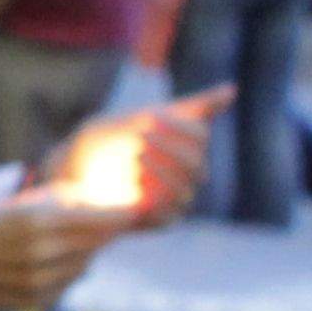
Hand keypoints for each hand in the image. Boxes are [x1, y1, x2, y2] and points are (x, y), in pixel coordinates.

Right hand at [0, 197, 123, 310]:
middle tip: (115, 219)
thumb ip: (50, 203)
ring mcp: (39, 280)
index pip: (97, 218)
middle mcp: (41, 253)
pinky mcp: (35, 300)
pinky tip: (52, 261)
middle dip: (106, 231)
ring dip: (86, 251)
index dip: (122, 213)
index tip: (137, 207)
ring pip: (85, 264)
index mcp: (35, 221)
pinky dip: (68, 271)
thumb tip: (87, 198)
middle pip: (95, 242)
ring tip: (69, 239)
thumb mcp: (9, 204)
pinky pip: (68, 283)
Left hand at [35, 91, 220, 228]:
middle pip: (195, 164)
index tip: (152, 116)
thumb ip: (191, 106)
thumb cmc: (113, 140)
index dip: (179, 126)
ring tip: (136, 157)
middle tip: (141, 135)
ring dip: (162, 171)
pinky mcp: (160, 221)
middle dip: (169, 148)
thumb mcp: (147, 117)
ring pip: (184, 189)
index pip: (199, 137)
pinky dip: (154, 199)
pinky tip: (134, 182)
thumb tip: (233, 89)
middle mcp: (188, 176)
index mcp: (188, 147)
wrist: (77, 170)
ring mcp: (176, 200)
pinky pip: (167, 214)